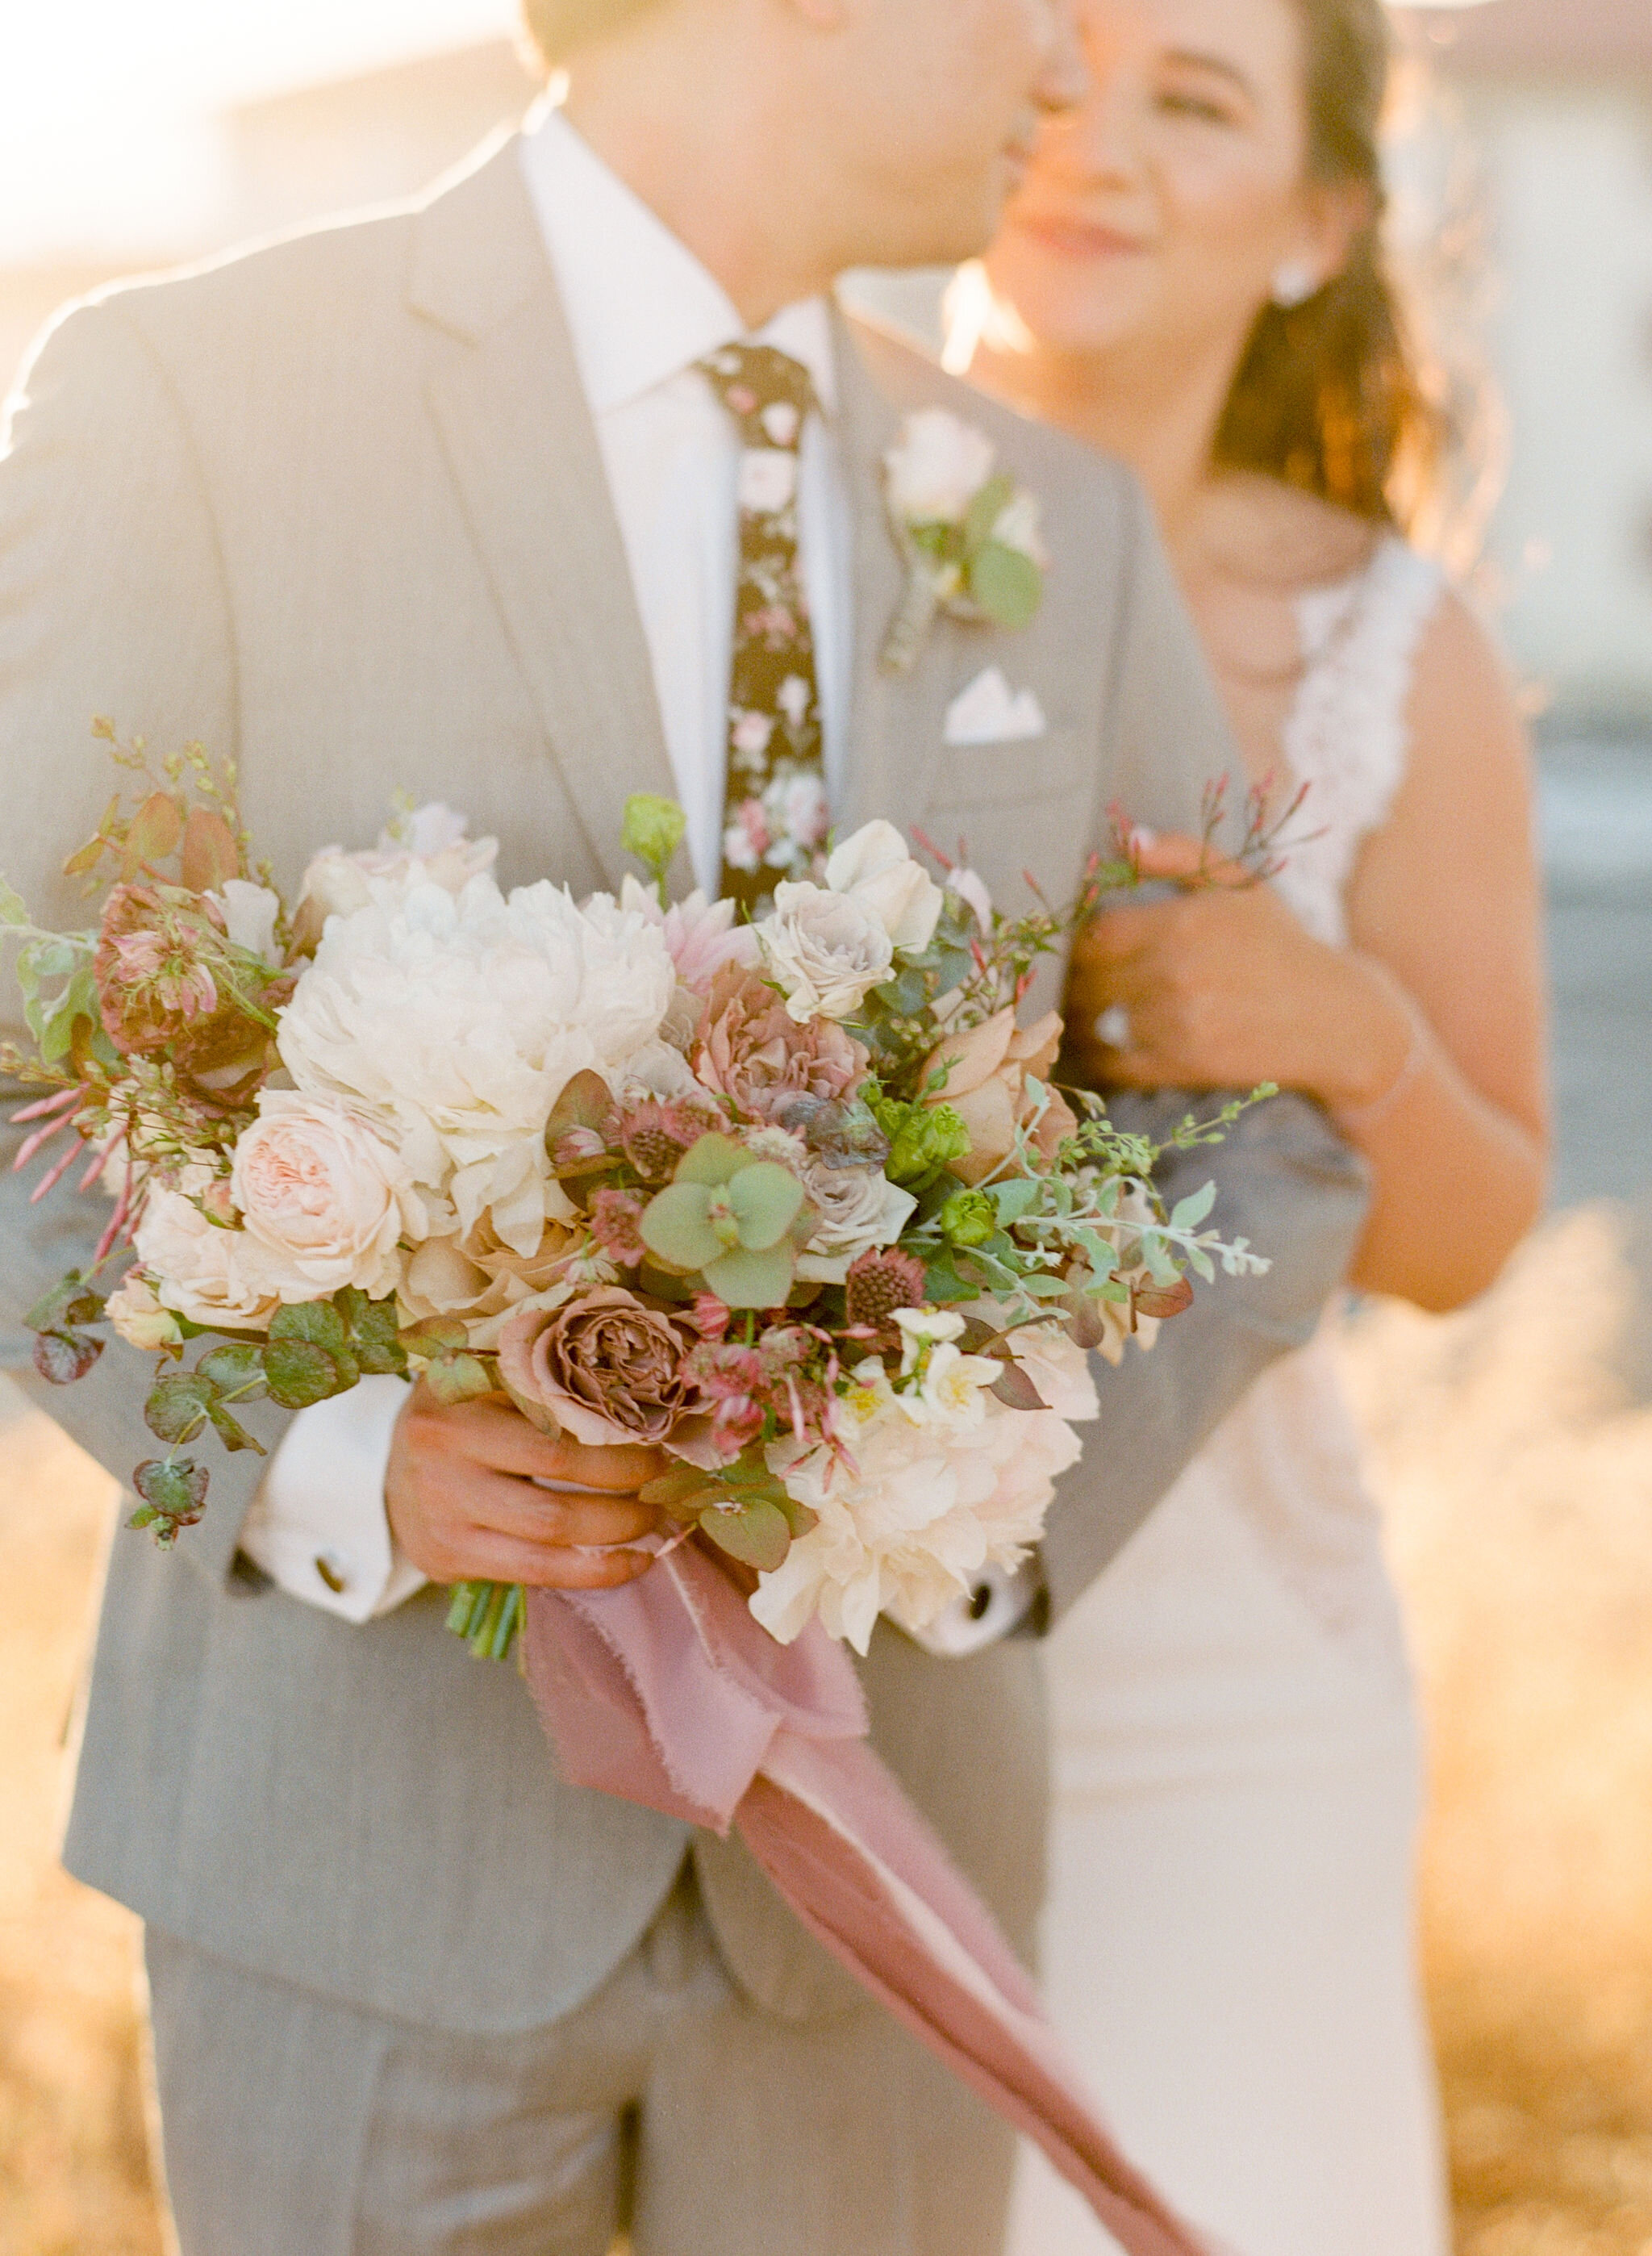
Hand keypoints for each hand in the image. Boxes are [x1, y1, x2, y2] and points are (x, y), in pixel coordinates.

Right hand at [386, 1382, 665, 1589]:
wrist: (388, 1462)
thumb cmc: (458, 1410)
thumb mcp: (481, 1376)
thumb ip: (538, 1380)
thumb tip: (632, 1395)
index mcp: (452, 1406)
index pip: (548, 1429)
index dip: (611, 1443)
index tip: (655, 1440)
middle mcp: (439, 1463)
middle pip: (552, 1484)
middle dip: (622, 1489)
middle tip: (660, 1482)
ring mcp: (440, 1516)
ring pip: (546, 1538)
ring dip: (614, 1534)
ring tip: (651, 1523)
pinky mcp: (447, 1558)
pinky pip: (532, 1573)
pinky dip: (591, 1573)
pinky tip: (629, 1563)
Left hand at [1064, 833, 1409, 1107]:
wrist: (1335, 1019)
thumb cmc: (1278, 944)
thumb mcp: (1239, 884)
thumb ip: (1180, 854)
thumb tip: (1125, 838)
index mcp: (1183, 922)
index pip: (1092, 934)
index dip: (1070, 941)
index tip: (1066, 944)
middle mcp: (1176, 972)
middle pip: (1084, 981)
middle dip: (1068, 983)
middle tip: (1059, 983)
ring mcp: (1177, 1024)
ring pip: (1091, 1023)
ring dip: (1073, 1021)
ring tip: (1069, 1014)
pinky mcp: (1182, 1066)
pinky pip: (1112, 1062)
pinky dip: (1095, 1055)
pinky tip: (1095, 1044)